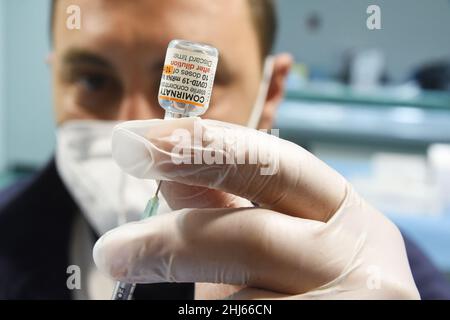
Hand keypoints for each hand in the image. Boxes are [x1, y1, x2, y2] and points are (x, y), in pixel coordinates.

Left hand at [93, 117, 418, 298]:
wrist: (353, 317)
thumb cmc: (308, 276)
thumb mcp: (281, 235)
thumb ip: (225, 206)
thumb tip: (164, 173)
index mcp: (344, 212)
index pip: (274, 165)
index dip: (204, 148)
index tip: (136, 142)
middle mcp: (360, 257)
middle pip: (253, 238)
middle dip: (174, 241)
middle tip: (113, 250)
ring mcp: (355, 305)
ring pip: (242, 300)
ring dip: (195, 296)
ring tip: (160, 289)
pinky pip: (243, 319)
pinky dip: (216, 311)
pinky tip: (216, 304)